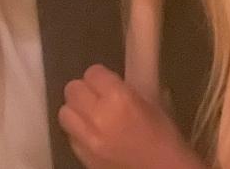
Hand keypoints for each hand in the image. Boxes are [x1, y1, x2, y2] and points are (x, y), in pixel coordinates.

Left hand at [58, 64, 205, 168]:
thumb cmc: (165, 138)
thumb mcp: (153, 104)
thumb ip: (127, 89)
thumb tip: (110, 79)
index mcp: (120, 98)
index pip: (93, 72)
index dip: (101, 76)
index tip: (108, 82)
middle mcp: (98, 116)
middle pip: (73, 89)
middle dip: (85, 90)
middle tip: (98, 97)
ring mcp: (87, 139)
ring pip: (65, 112)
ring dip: (77, 110)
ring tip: (91, 115)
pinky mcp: (82, 156)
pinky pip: (70, 135)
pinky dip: (78, 132)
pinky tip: (93, 134)